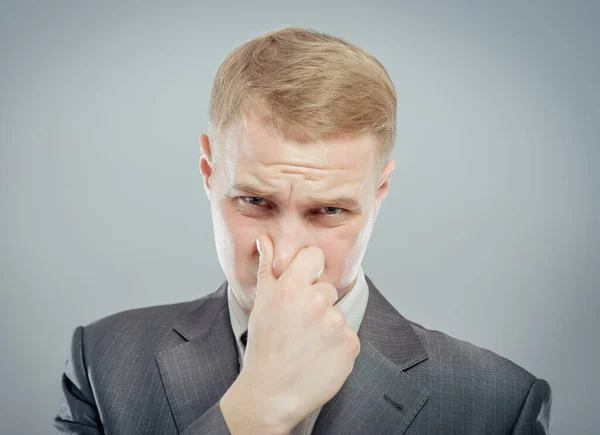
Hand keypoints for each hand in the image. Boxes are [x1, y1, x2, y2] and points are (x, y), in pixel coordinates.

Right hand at [238, 234, 360, 431]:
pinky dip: (337, 346)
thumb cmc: (264, 346)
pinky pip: (348, 336)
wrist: (271, 393)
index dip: (308, 269)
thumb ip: (267, 267)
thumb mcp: (261, 303)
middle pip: (326, 288)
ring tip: (307, 345)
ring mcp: (336, 323)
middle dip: (315, 304)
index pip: (314, 256)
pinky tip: (319, 357)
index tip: (301, 285)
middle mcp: (317, 300)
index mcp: (292, 286)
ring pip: (336, 314)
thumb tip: (265, 239)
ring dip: (326, 326)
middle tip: (298, 327)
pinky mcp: (351, 344)